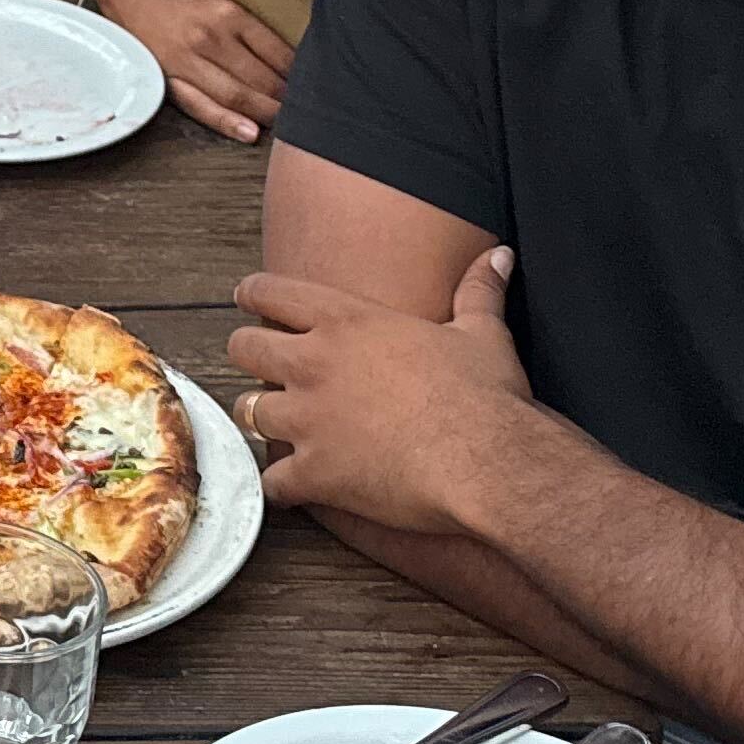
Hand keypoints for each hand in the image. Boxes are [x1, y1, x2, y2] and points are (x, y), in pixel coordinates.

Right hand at [97, 0, 293, 140]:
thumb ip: (247, 23)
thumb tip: (284, 55)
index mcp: (229, 12)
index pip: (277, 52)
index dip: (299, 73)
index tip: (314, 83)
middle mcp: (210, 37)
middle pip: (262, 79)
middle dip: (287, 99)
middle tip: (308, 112)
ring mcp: (187, 59)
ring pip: (237, 96)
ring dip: (265, 113)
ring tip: (286, 125)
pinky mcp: (167, 76)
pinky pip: (201, 106)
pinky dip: (227, 122)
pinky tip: (249, 132)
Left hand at [226, 249, 538, 533]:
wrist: (488, 461)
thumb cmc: (485, 395)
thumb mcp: (482, 332)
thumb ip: (478, 290)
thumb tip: (499, 256)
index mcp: (347, 320)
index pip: (271, 291)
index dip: (253, 294)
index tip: (246, 298)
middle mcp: (314, 363)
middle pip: (243, 347)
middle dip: (246, 354)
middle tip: (257, 363)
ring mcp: (308, 419)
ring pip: (248, 411)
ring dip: (259, 417)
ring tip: (272, 424)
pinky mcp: (315, 472)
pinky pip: (273, 480)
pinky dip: (281, 485)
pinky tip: (294, 487)